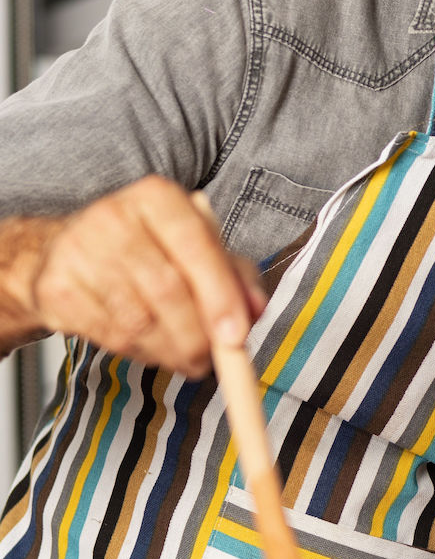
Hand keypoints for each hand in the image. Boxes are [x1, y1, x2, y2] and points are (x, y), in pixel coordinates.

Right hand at [4, 176, 265, 376]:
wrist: (65, 252)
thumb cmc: (150, 250)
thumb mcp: (202, 251)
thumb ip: (237, 278)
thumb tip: (255, 310)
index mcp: (158, 198)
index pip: (196, 246)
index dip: (220, 295)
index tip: (236, 336)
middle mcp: (113, 216)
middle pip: (167, 289)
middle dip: (197, 336)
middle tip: (212, 360)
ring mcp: (77, 251)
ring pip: (138, 321)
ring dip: (170, 351)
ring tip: (184, 355)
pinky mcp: (55, 288)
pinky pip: (109, 335)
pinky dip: (139, 352)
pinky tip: (148, 345)